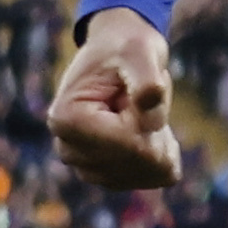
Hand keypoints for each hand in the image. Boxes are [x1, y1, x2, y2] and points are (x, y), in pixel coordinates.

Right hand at [44, 7, 182, 187]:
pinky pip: (150, 178)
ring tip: (145, 110)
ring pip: (146, 174)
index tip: (146, 91)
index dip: (153, 120)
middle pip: (137, 163)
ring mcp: (84, 166)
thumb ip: (147, 79)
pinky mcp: (104, 175)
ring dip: (159, 142)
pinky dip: (161, 155)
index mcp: (67, 119)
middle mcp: (68, 149)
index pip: (128, 144)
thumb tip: (150, 105)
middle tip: (150, 98)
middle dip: (157, 133)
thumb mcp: (141, 51)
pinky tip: (153, 130)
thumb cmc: (127, 49)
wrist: (119, 55)